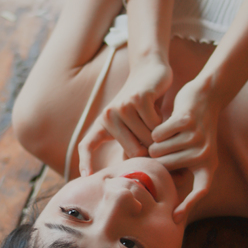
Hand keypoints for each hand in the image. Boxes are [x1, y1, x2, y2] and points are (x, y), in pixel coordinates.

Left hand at [78, 58, 172, 175]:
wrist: (149, 69)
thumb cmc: (142, 103)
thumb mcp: (130, 124)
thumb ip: (129, 143)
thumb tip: (131, 171)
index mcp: (102, 123)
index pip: (87, 145)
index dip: (85, 162)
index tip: (85, 177)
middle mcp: (108, 115)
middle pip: (134, 150)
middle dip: (148, 150)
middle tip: (155, 141)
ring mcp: (123, 106)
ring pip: (147, 139)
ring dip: (158, 137)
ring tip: (158, 126)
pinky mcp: (139, 98)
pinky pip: (156, 125)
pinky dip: (163, 125)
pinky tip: (162, 116)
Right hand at [149, 79, 219, 222]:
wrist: (205, 97)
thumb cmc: (191, 129)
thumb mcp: (193, 151)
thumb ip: (179, 168)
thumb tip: (154, 188)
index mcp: (208, 165)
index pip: (200, 191)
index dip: (189, 205)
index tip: (176, 217)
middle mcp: (205, 154)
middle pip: (165, 166)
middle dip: (157, 157)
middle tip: (165, 145)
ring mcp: (197, 138)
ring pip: (158, 150)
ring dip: (156, 141)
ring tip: (169, 134)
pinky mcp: (188, 121)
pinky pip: (158, 134)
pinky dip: (157, 128)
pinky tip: (168, 122)